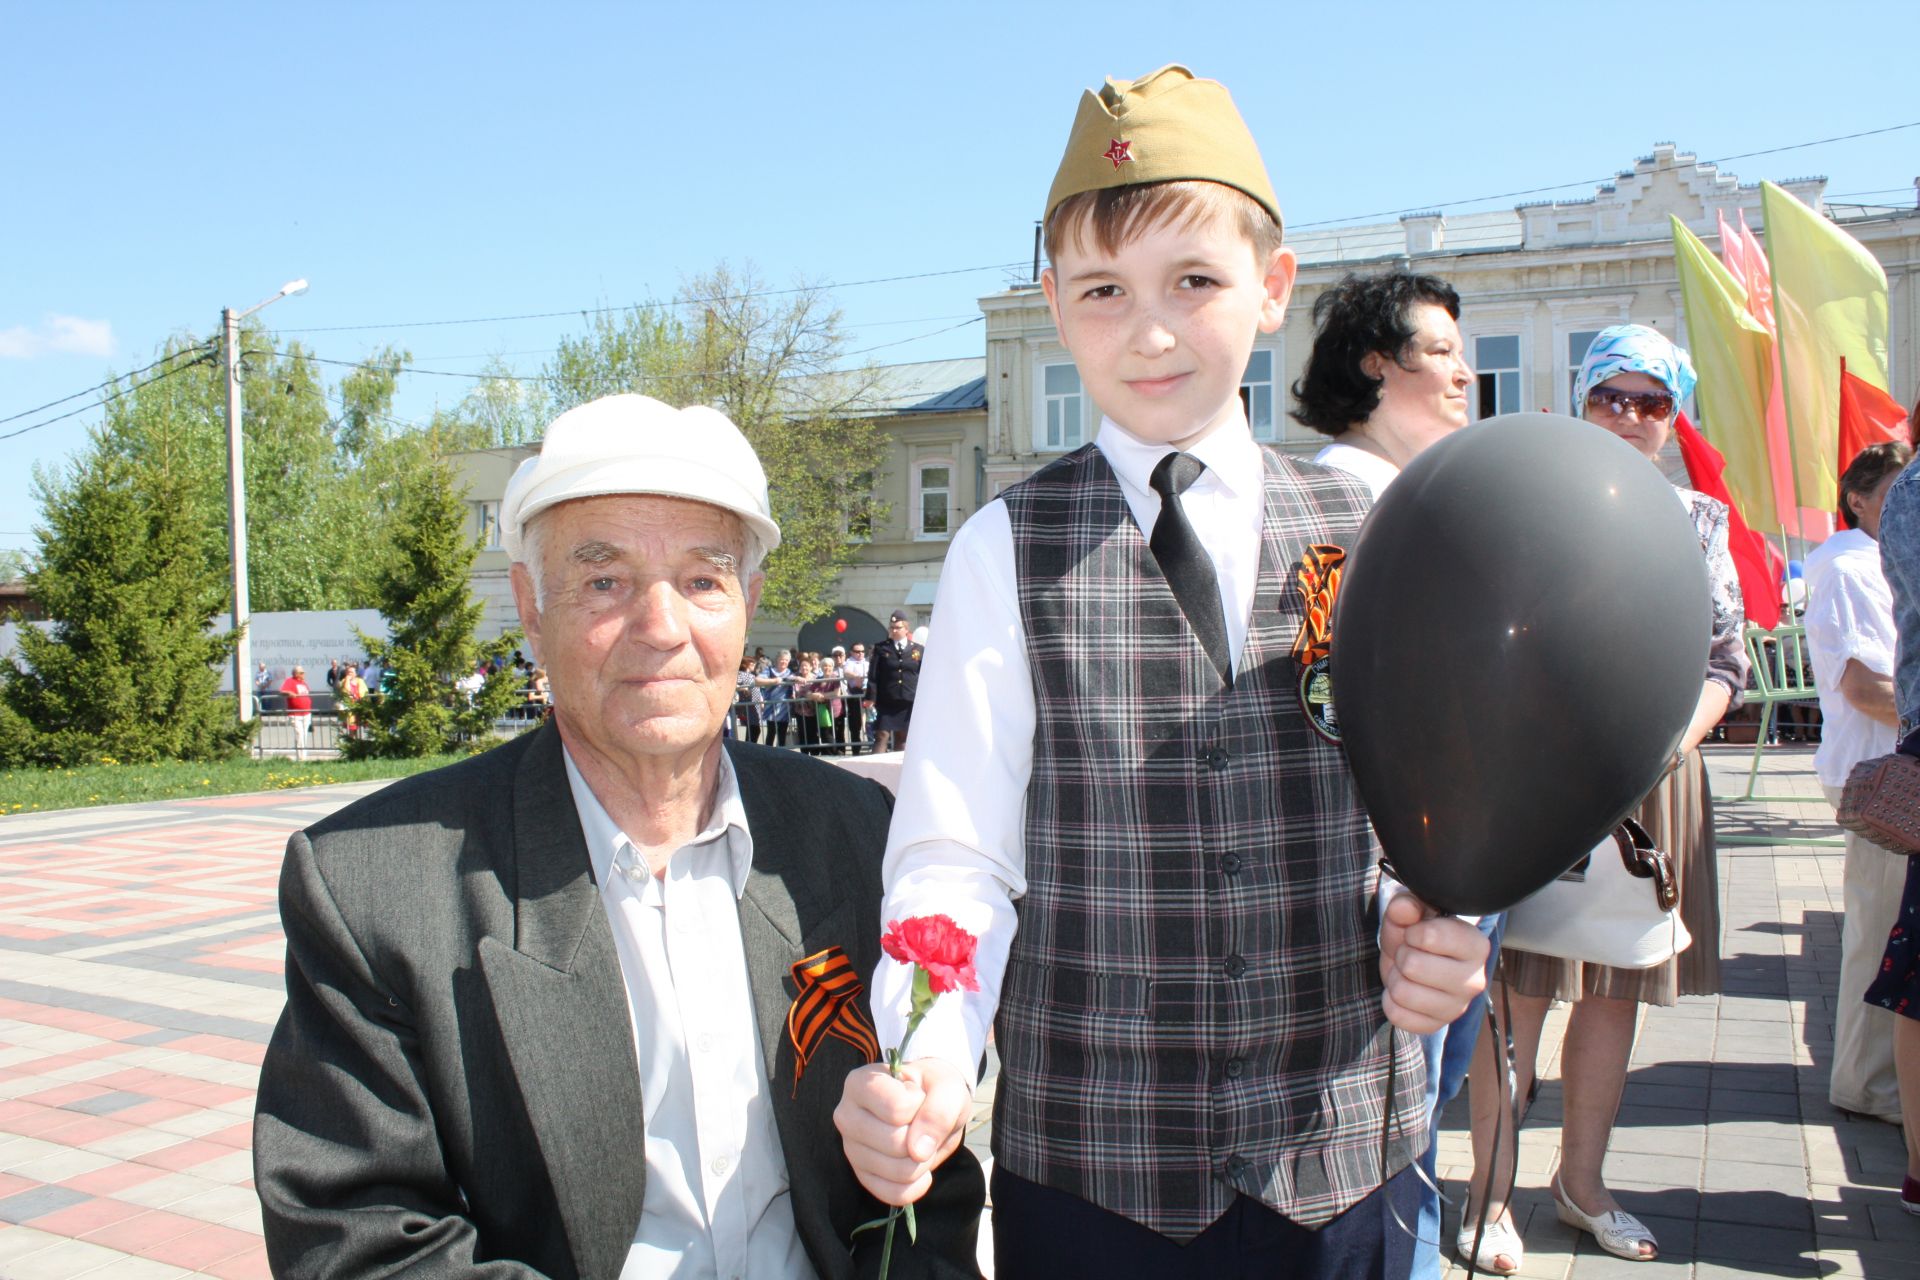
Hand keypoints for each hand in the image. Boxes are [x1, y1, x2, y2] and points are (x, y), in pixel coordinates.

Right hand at [835, 1059, 971, 1205]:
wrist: (931, 1104)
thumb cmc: (933, 1088)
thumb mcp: (948, 1087)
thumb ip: (939, 1111)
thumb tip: (918, 1152)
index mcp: (859, 1084)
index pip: (897, 1109)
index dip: (920, 1106)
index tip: (918, 1096)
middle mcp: (846, 1116)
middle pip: (896, 1143)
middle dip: (924, 1138)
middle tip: (923, 1123)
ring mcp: (851, 1149)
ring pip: (898, 1172)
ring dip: (923, 1161)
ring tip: (920, 1140)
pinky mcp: (863, 1176)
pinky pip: (895, 1194)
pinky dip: (917, 1184)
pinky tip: (919, 1165)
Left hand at [1379, 894, 1488, 1034]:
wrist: (1417, 961)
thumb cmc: (1419, 934)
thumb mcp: (1413, 912)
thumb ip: (1407, 905)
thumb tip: (1404, 908)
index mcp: (1476, 946)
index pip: (1430, 937)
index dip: (1412, 932)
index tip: (1417, 933)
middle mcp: (1475, 980)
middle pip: (1412, 965)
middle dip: (1402, 955)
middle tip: (1410, 954)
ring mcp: (1457, 1008)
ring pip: (1403, 992)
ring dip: (1395, 978)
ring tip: (1406, 972)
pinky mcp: (1436, 1025)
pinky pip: (1397, 1015)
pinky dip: (1391, 1001)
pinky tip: (1405, 990)